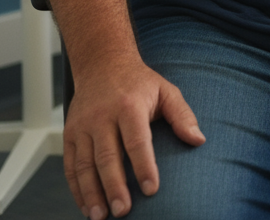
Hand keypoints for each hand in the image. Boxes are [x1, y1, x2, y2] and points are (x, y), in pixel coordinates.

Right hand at [64, 57, 204, 218]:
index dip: (144, 166)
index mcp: (130, 105)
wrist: (103, 64)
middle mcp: (103, 116)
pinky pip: (70, 166)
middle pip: (108, 157)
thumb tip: (199, 140)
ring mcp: (83, 126)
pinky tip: (86, 206)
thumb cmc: (140, 83)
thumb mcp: (166, 90)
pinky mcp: (70, 134)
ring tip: (101, 217)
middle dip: (114, 187)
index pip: (137, 141)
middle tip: (123, 211)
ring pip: (85, 165)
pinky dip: (76, 189)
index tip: (151, 190)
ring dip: (92, 193)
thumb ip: (182, 115)